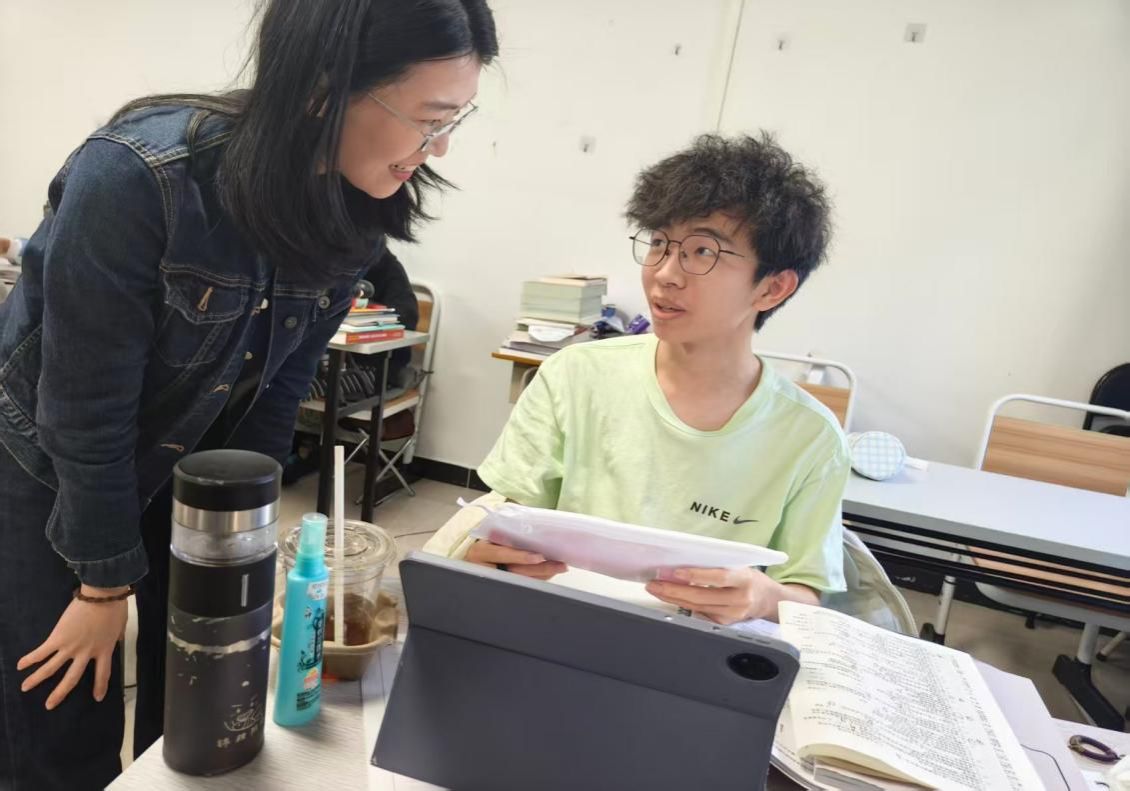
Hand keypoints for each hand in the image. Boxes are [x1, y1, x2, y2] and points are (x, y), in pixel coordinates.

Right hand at [18, 585, 128, 709]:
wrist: (102, 595)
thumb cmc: (114, 607)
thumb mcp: (120, 626)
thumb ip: (115, 637)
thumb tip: (116, 641)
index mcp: (104, 650)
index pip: (103, 673)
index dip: (101, 686)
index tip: (97, 698)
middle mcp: (86, 654)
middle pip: (72, 679)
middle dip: (60, 693)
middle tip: (49, 705)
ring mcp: (71, 647)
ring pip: (51, 668)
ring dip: (37, 679)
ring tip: (25, 688)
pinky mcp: (58, 637)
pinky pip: (42, 651)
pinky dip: (30, 659)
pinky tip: (20, 665)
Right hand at [465, 540, 567, 580]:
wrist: (469, 557)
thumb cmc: (483, 542)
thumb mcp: (487, 535)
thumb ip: (504, 533)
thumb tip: (534, 527)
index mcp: (480, 552)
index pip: (502, 554)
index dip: (521, 557)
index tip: (539, 557)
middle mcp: (485, 568)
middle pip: (516, 571)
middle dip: (540, 569)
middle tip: (559, 564)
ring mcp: (493, 580)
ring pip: (521, 580)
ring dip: (543, 574)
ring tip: (560, 567)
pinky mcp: (500, 586)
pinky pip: (522, 584)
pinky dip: (538, 578)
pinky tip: (549, 572)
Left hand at [645, 567, 776, 624]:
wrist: (768, 600)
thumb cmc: (750, 578)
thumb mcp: (741, 566)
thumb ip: (719, 565)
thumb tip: (687, 562)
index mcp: (744, 579)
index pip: (718, 578)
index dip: (696, 576)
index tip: (676, 572)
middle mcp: (739, 599)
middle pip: (702, 596)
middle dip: (674, 590)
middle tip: (655, 583)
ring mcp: (732, 614)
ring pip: (697, 607)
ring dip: (673, 598)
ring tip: (656, 589)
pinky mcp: (725, 623)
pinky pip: (700, 614)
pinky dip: (683, 605)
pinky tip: (671, 598)